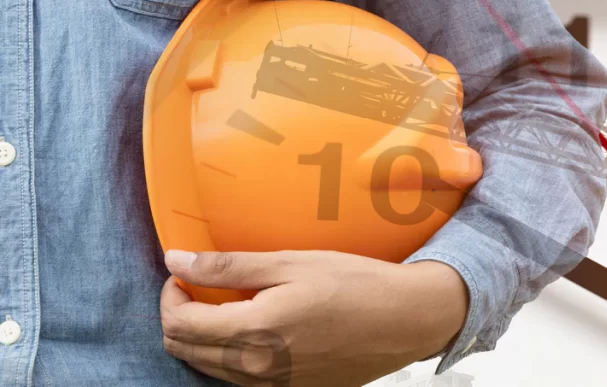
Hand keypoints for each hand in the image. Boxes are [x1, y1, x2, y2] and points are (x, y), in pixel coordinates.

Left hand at [158, 249, 468, 386]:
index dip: (171, 295)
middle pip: (186, 352)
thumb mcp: (290, 263)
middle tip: (199, 287)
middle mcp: (258, 369)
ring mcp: (275, 386)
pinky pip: (241, 380)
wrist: (406, 319)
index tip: (184, 274)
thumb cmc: (355, 284)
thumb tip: (176, 260)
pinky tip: (255, 328)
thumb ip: (228, 265)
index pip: (179, 325)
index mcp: (254, 333)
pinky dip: (232, 355)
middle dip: (180, 317)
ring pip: (211, 369)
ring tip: (227, 305)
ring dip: (204, 338)